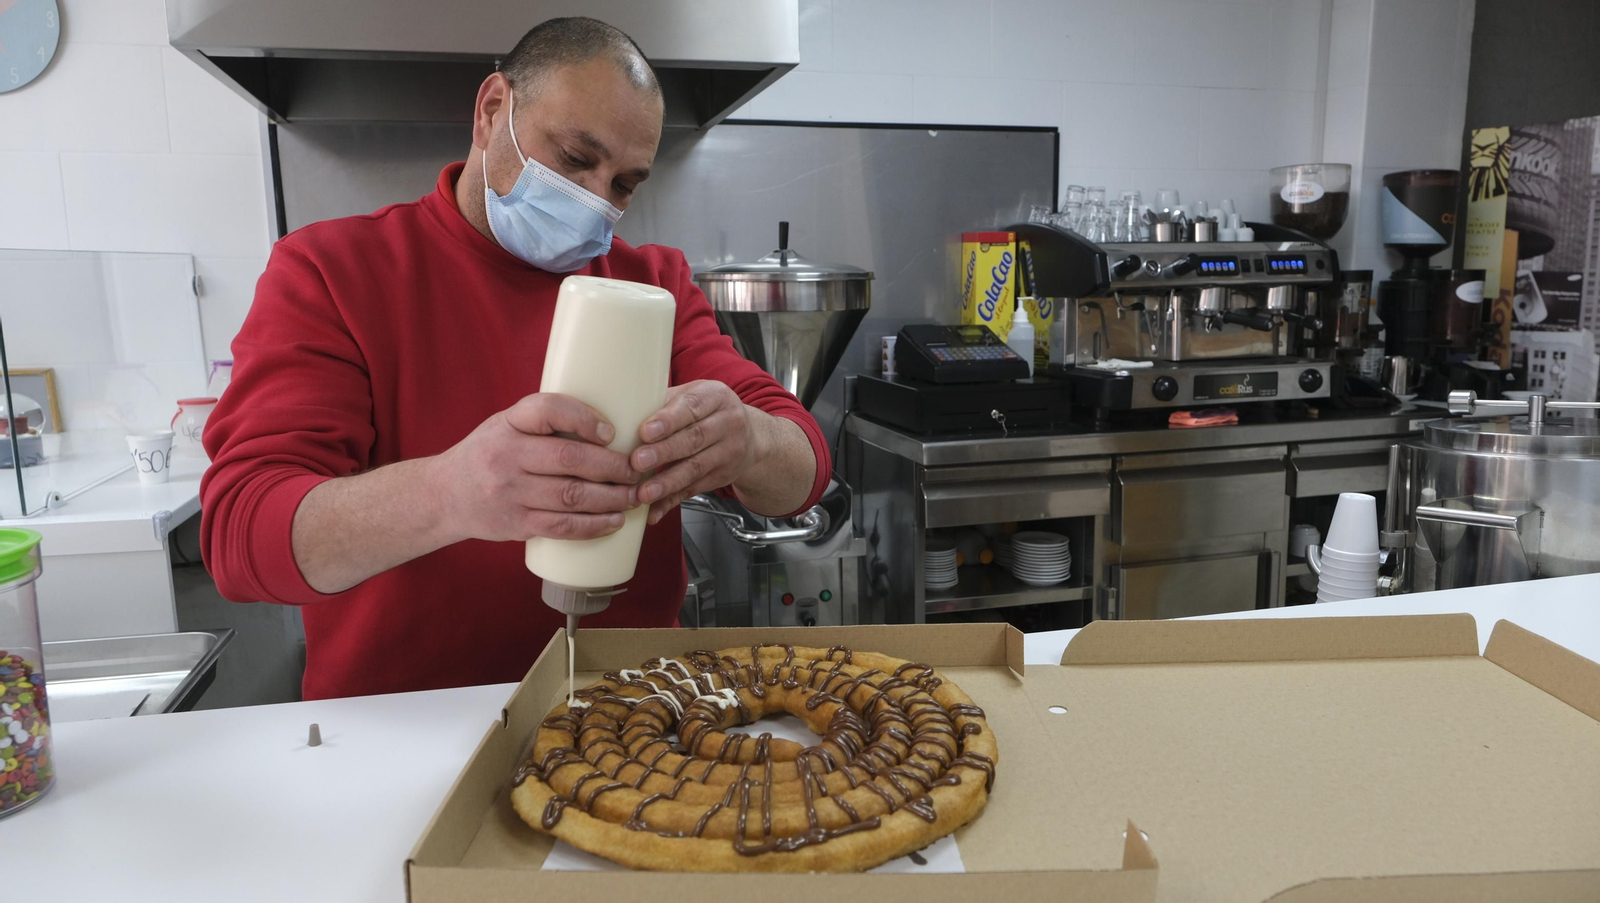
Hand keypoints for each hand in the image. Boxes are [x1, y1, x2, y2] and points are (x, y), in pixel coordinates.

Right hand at [429, 394, 639, 541]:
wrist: (443, 496)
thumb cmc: (487, 455)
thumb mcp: (505, 426)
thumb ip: (544, 422)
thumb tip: (607, 424)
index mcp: (507, 425)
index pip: (547, 410)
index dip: (584, 418)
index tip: (611, 431)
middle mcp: (506, 457)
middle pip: (569, 459)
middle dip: (612, 466)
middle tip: (636, 470)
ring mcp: (510, 493)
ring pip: (571, 496)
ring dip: (611, 498)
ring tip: (634, 496)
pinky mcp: (516, 524)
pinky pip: (562, 527)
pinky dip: (594, 525)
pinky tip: (614, 521)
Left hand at [631, 381, 755, 523]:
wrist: (749, 436)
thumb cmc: (708, 411)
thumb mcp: (693, 395)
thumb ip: (664, 403)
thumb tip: (623, 414)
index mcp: (715, 397)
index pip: (691, 407)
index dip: (668, 421)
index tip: (645, 432)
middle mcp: (728, 423)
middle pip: (694, 439)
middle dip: (663, 453)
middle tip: (637, 462)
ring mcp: (728, 452)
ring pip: (695, 468)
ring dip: (667, 483)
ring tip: (644, 492)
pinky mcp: (722, 477)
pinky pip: (694, 491)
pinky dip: (671, 502)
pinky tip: (654, 510)